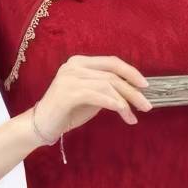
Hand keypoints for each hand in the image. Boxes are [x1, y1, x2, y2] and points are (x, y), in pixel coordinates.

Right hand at [33, 54, 152, 140]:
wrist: (40, 125)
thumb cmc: (66, 112)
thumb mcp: (91, 97)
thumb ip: (106, 89)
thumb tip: (132, 92)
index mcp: (80, 62)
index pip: (111, 62)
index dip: (130, 72)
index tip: (145, 85)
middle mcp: (74, 66)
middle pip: (112, 74)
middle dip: (133, 90)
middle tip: (146, 105)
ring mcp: (70, 78)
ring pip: (108, 85)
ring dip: (125, 102)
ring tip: (133, 116)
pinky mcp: (68, 92)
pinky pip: (98, 95)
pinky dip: (114, 104)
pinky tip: (123, 113)